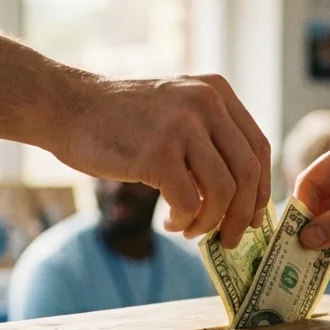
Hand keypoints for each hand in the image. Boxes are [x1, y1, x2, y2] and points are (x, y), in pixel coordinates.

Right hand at [57, 73, 270, 247]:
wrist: (68, 106)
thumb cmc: (121, 118)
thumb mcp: (177, 107)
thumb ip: (210, 136)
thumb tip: (245, 197)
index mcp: (216, 91)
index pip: (259, 148)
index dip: (261, 190)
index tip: (252, 216)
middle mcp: (205, 103)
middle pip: (248, 173)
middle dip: (243, 216)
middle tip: (230, 239)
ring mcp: (182, 126)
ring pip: (224, 192)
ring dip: (211, 223)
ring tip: (192, 230)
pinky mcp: (158, 153)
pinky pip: (190, 202)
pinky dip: (185, 220)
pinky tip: (171, 222)